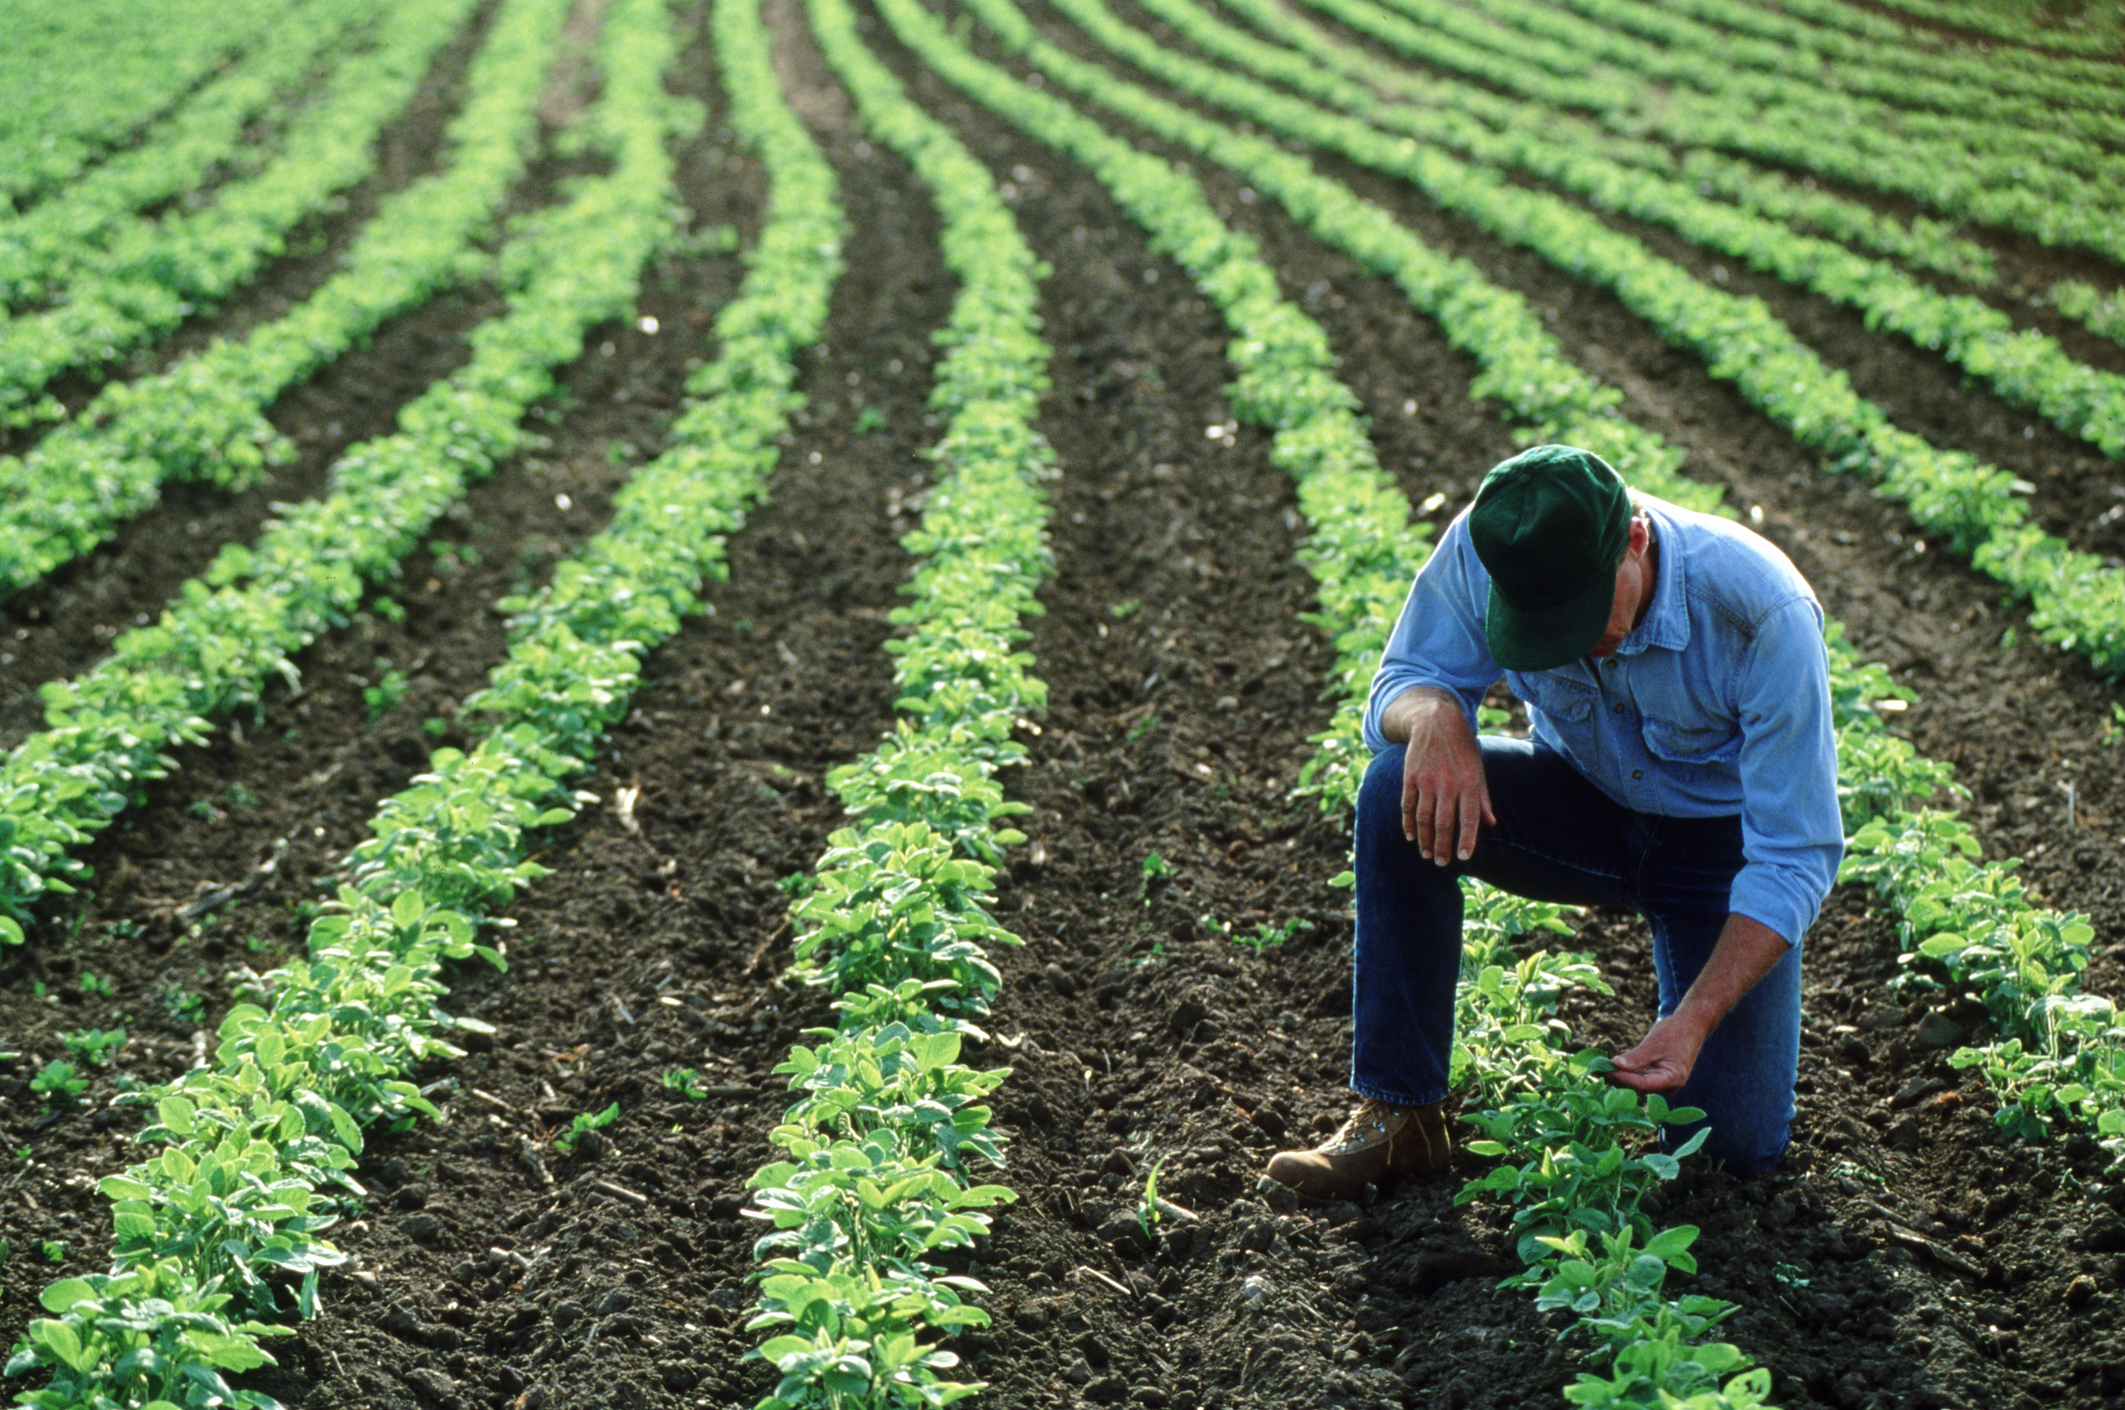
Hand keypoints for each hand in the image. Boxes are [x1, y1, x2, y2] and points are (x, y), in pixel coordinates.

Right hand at [1390, 690, 1493, 865]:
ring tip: (1426, 854)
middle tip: (1441, 863)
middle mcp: (1448, 783)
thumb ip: (1483, 798)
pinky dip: (1408, 823)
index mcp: (1469, 783)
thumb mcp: (1478, 769)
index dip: (1466, 841)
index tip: (1464, 858)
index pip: (1469, 819)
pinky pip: (1408, 805)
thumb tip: (1491, 823)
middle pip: (1443, 823)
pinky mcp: (1410, 776)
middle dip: (1442, 847)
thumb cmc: (1462, 748)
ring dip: (1424, 839)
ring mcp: (1426, 780)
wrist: (1436, 721)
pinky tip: (1411, 836)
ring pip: (1424, 818)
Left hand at [1609, 1014, 1706, 1094]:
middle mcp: (1670, 1087)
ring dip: (1622, 1077)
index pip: (1642, 1084)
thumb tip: (1615, 1065)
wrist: (1691, 1026)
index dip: (1622, 1078)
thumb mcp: (1653, 1043)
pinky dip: (1629, 1073)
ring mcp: (1666, 1084)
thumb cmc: (1674, 1032)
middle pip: (1639, 1087)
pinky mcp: (1661, 1079)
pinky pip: (1642, 1079)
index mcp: (1673, 1079)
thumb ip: (1636, 1057)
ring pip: (1639, 1084)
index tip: (1605, 1071)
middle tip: (1597, 1071)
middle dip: (1619, 1078)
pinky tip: (1613, 1068)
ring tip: (1601, 1069)